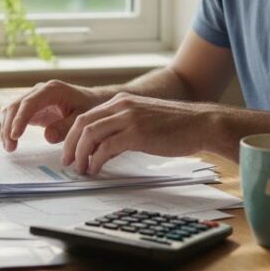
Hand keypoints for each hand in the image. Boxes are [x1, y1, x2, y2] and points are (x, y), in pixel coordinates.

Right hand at [1, 80, 106, 151]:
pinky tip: (10, 141)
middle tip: (10, 147)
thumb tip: (48, 137)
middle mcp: (39, 91)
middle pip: (16, 106)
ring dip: (7, 128)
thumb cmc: (89, 106)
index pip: (29, 103)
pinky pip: (16, 115)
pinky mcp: (32, 107)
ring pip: (12, 110)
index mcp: (52, 90)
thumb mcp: (82, 117)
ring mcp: (34, 98)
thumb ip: (66, 127)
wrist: (92, 100)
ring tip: (10, 148)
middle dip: (9, 126)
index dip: (20, 119)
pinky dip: (11, 127)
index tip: (15, 135)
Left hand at [62, 93, 216, 174]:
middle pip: (83, 123)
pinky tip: (97, 169)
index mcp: (121, 101)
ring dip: (81, 154)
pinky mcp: (137, 133)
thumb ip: (122, 131)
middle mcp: (122, 106)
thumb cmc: (176, 126)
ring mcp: (129, 118)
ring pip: (90, 134)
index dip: (73, 135)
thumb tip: (104, 150)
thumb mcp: (143, 122)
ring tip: (82, 168)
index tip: (70, 151)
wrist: (201, 124)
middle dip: (70, 145)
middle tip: (68, 162)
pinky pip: (107, 147)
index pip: (86, 116)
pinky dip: (97, 160)